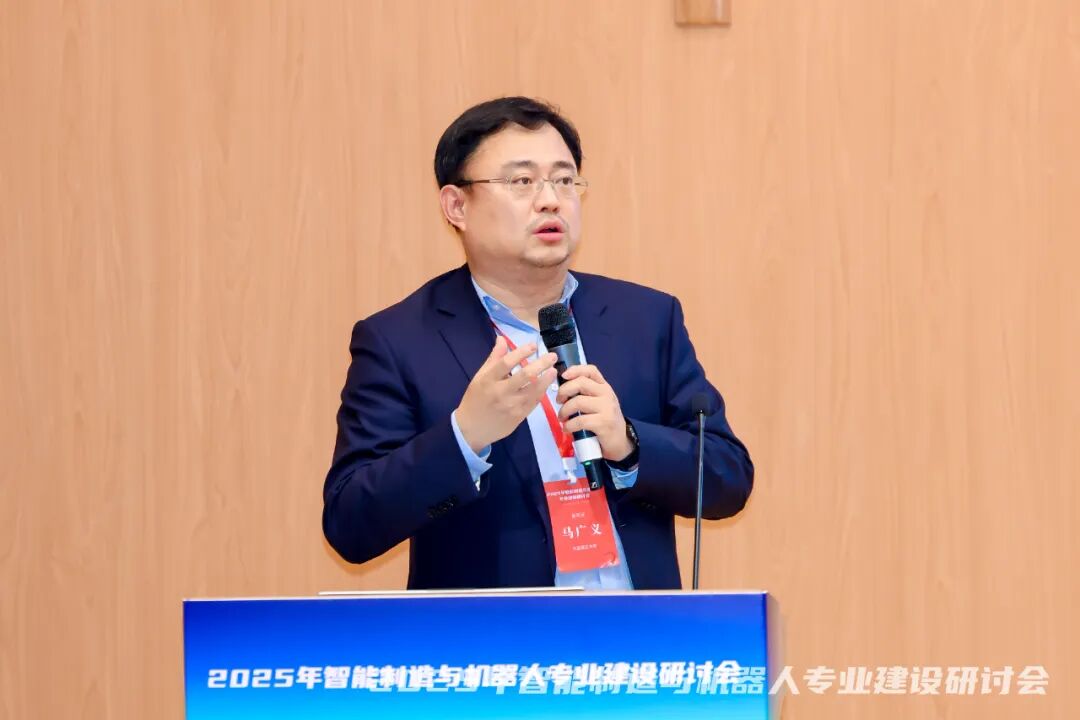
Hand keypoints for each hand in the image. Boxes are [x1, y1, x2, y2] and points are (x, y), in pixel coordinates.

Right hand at [455, 336, 557, 451]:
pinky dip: (541, 392)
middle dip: (541, 364)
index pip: (507, 362)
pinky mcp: (519, 416)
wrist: (472, 428)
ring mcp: (511, 406)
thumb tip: (502, 339)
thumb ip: (494, 359)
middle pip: (525, 375)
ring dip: (546, 379)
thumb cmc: (475, 399)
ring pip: (534, 390)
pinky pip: (534, 402)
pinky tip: (546, 385)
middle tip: (552, 356)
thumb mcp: (480, 377)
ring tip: (553, 370)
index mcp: (488, 380)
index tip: (533, 345)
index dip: (521, 352)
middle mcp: (501, 392)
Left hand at [556, 364, 631, 461]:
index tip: (563, 376)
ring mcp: (606, 408)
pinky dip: (569, 425)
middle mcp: (607, 394)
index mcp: (604, 387)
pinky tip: (567, 429)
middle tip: (559, 401)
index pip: (591, 371)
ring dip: (564, 411)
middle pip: (581, 383)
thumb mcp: (599, 403)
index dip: (575, 370)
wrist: (620, 442)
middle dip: (564, 391)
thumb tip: (563, 389)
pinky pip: (580, 420)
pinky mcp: (603, 423)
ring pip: (578, 402)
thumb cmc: (605, 421)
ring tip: (562, 418)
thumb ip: (586, 394)